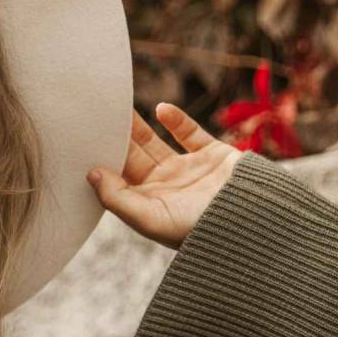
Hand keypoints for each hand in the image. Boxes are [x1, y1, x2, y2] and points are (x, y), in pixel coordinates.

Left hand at [86, 103, 245, 249]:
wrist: (255, 222)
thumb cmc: (198, 229)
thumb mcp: (150, 219)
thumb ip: (118, 199)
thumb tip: (93, 174)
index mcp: (149, 204)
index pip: (117, 178)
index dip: (102, 159)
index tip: (82, 139)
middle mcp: (167, 187)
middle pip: (133, 157)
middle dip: (116, 138)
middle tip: (96, 115)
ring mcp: (190, 170)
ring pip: (156, 142)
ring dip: (138, 126)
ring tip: (119, 107)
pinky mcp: (213, 155)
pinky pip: (190, 132)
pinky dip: (176, 119)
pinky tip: (161, 109)